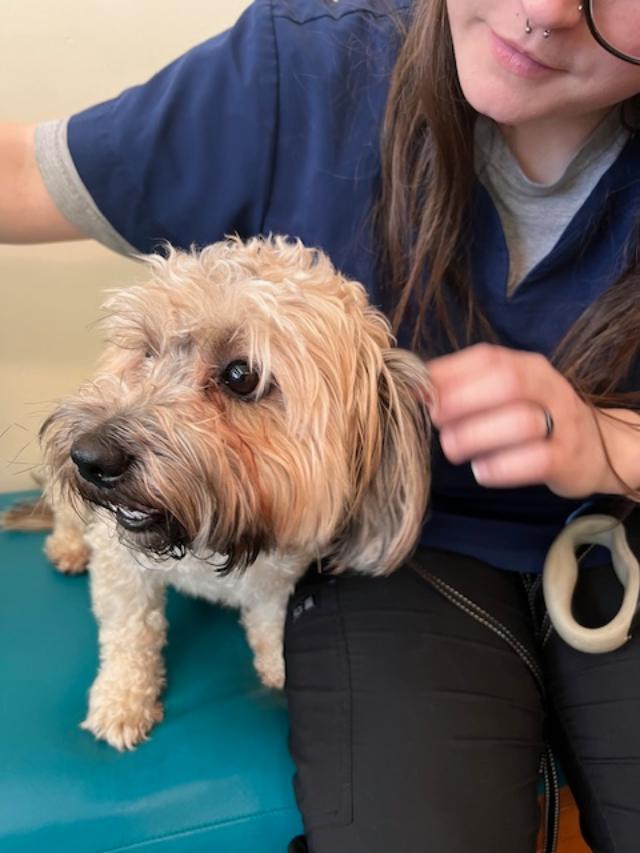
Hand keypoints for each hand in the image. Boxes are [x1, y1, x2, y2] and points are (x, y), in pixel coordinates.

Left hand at [425, 343, 608, 498]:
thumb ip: (465, 386)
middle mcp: (547, 387)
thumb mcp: (505, 393)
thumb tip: (413, 387)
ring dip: (475, 436)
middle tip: (437, 422)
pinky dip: (500, 468)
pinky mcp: (567, 458)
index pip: (486, 358)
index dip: (448, 374)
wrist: (597, 447)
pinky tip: (481, 470)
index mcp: (526, 365)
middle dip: (461, 402)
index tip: (420, 394)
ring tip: (454, 450)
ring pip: (519, 422)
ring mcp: (561, 422)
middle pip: (505, 383)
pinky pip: (535, 460)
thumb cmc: (534, 418)